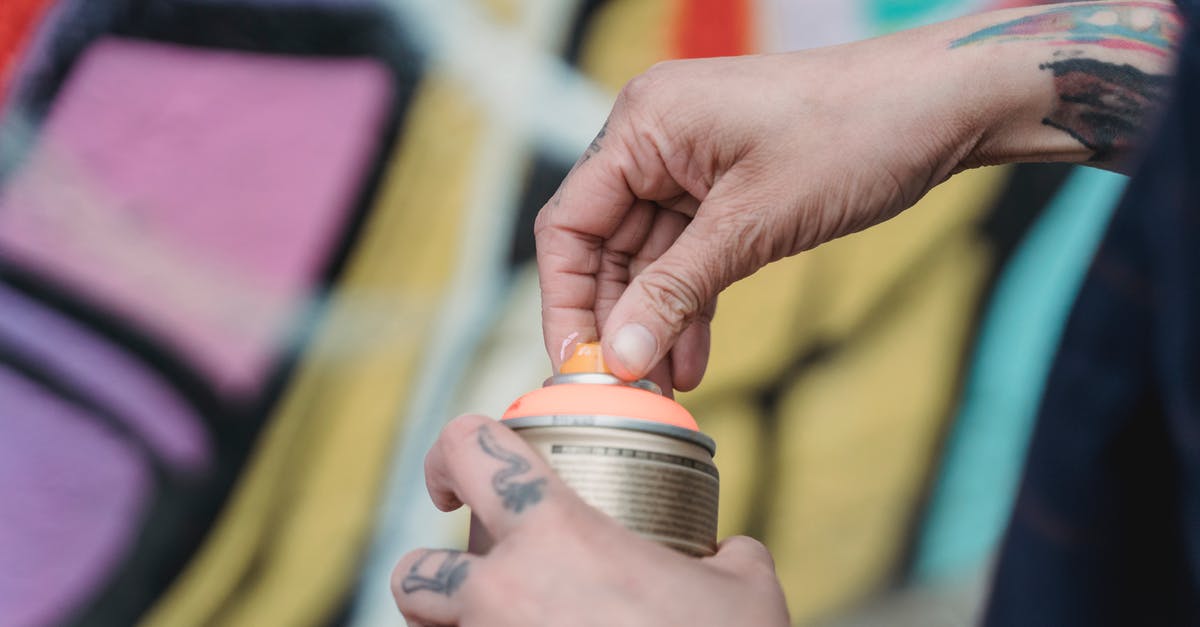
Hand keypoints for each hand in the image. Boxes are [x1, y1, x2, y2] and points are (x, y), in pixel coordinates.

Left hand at [391, 415, 789, 626]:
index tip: (460, 480)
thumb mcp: (747, 589)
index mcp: (558, 534)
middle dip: (432, 572)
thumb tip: (727, 555)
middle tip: (477, 577)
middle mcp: (507, 593)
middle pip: (414, 569)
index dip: (454, 450)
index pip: (470, 450)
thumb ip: (727, 557)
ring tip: (492, 625)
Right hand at [535, 1, 1178, 391]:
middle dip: (617, 320)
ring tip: (668, 385)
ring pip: (648, 257)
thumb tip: (620, 356)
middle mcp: (656, 138)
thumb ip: (676, 291)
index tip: (579, 365)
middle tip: (630, 387)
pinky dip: (690, 302)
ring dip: (656, 321)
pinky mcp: (724, 186)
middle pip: (605, 245)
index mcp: (644, 124)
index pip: (570, 224)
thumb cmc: (853, 134)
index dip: (566, 301)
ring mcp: (690, 162)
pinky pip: (688, 253)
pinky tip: (695, 356)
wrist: (939, 107)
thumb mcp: (753, 224)